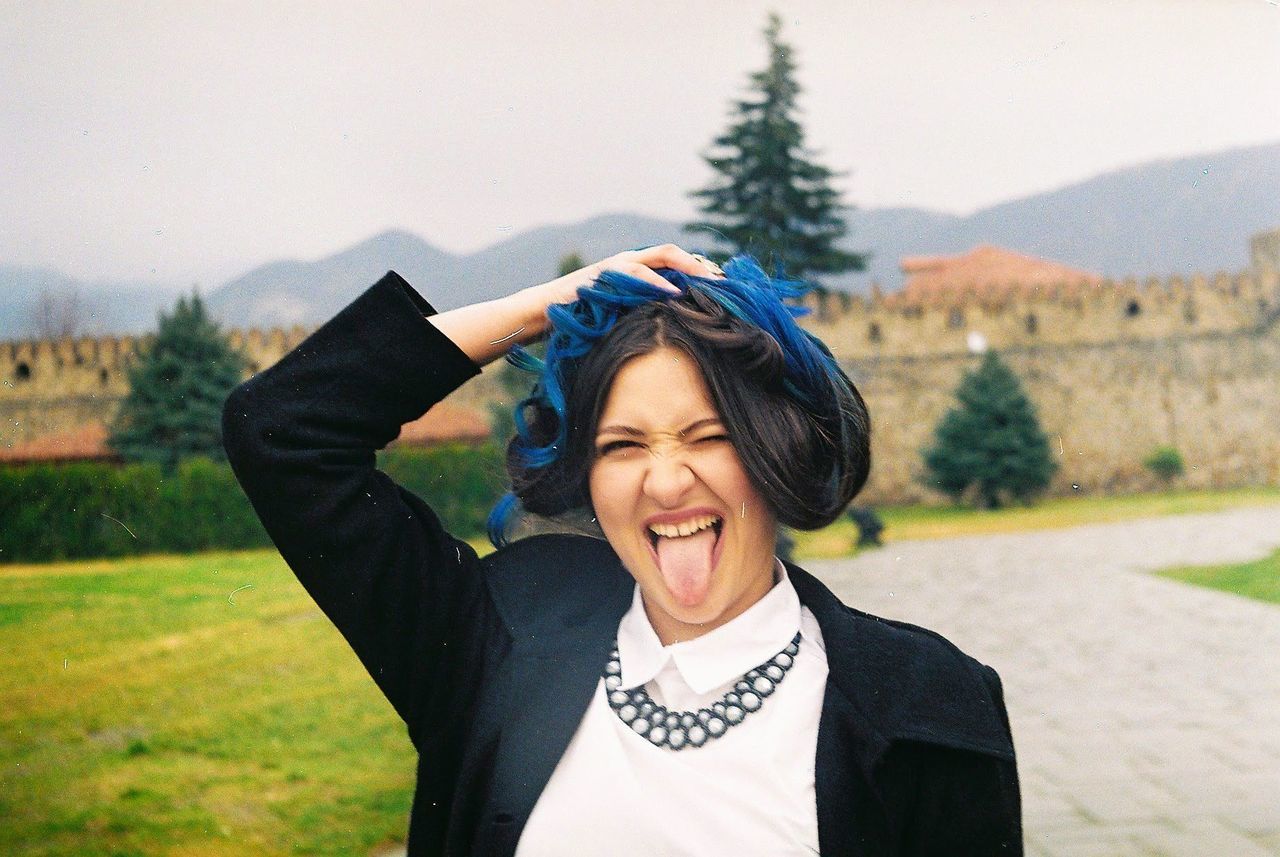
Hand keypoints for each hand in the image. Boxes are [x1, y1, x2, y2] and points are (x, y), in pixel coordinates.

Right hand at [539, 244, 724, 306]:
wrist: (546, 311)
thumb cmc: (584, 317)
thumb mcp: (621, 312)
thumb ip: (645, 310)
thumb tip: (677, 325)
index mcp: (637, 268)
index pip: (675, 261)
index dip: (699, 270)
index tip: (723, 285)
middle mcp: (630, 260)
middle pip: (673, 253)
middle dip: (700, 265)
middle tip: (724, 281)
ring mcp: (618, 263)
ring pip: (661, 256)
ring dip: (687, 268)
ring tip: (708, 281)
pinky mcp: (606, 272)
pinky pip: (637, 272)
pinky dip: (657, 281)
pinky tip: (672, 292)